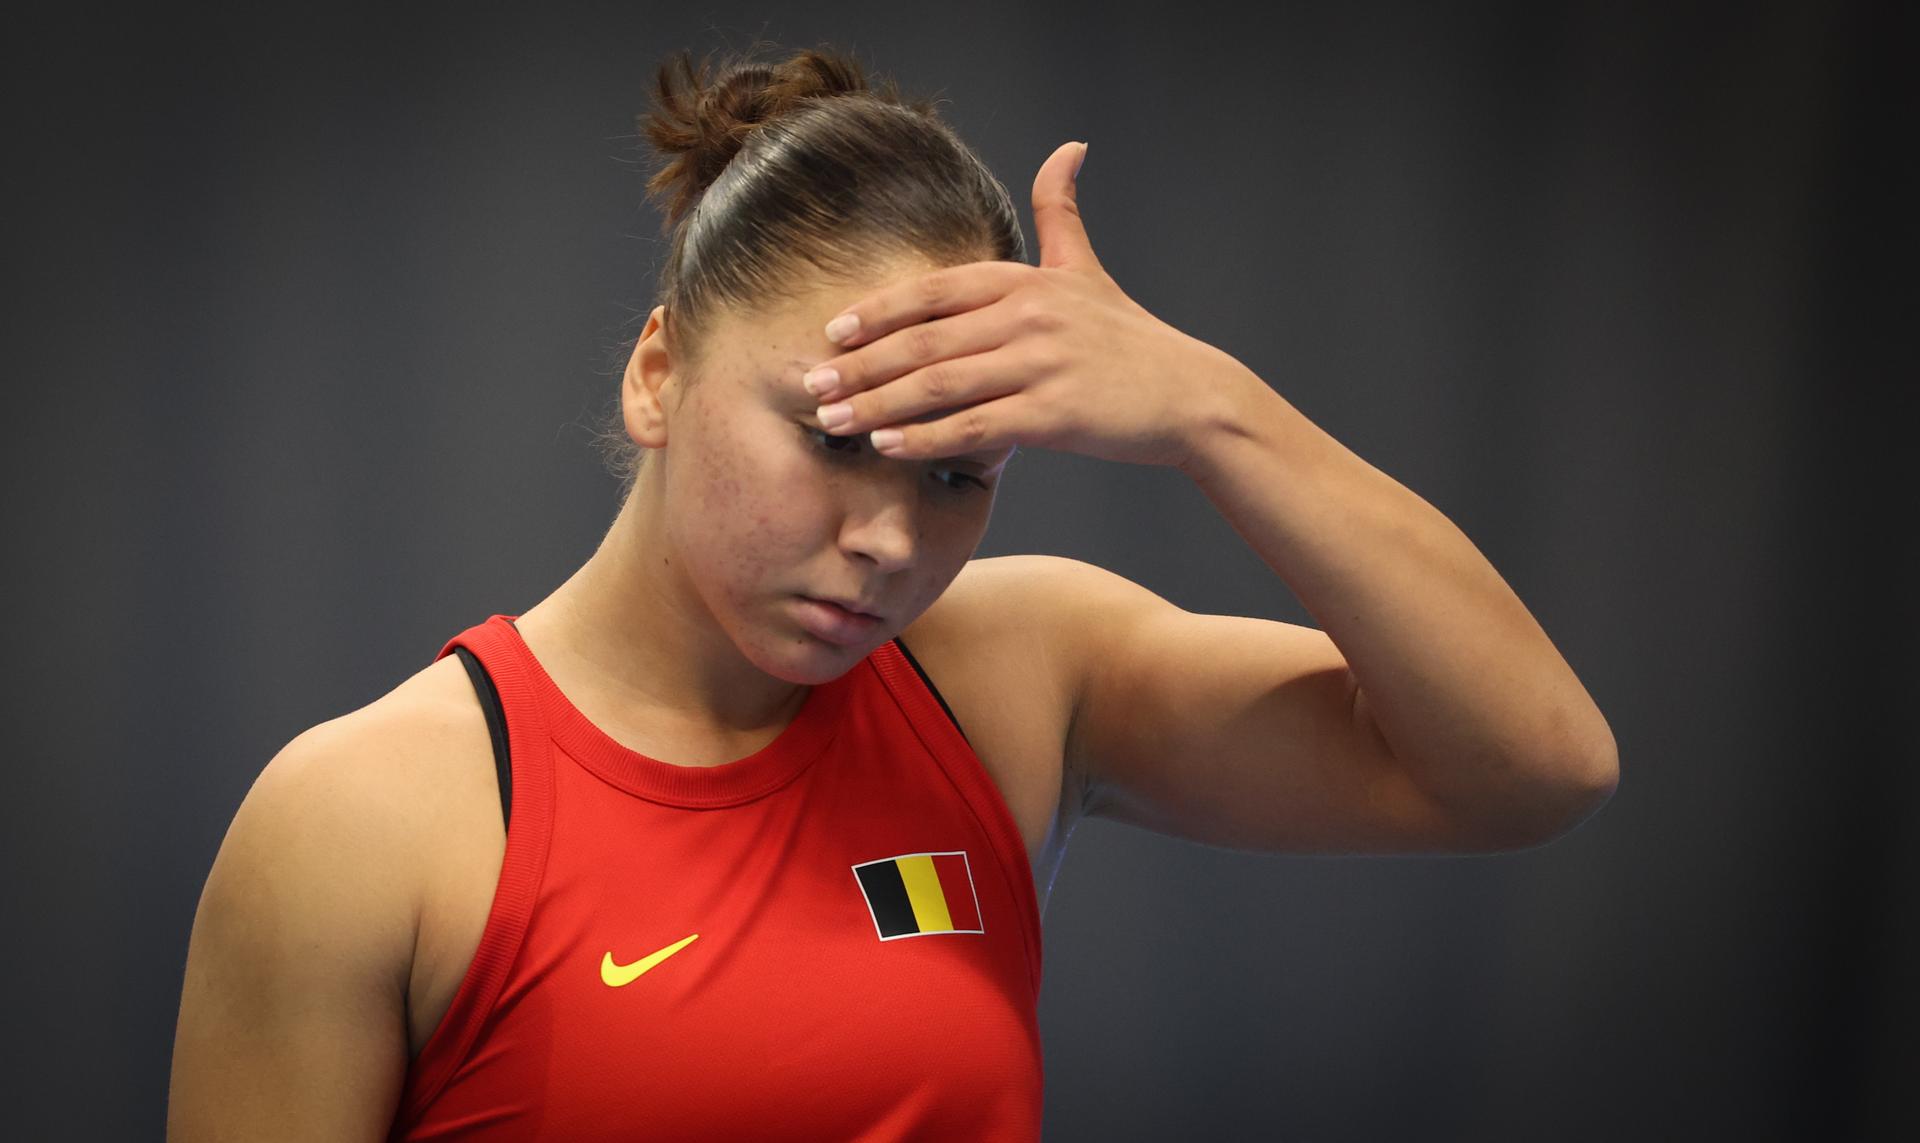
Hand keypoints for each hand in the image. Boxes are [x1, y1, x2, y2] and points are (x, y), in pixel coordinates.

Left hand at [801, 140, 1257, 470]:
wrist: (1190, 395)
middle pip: (924, 342)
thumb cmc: (1130, 339)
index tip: (831, 332)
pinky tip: (889, 445)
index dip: (877, 311)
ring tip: (834, 421)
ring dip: (878, 404)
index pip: (933, 292)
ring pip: (940, 385)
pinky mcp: (1054, 414)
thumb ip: (1063, 211)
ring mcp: (1041, 365)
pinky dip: (926, 438)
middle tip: (810, 386)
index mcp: (1025, 282)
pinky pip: (975, 427)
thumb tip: (1070, 147)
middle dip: (860, 365)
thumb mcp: (1088, 268)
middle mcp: (1028, 317)